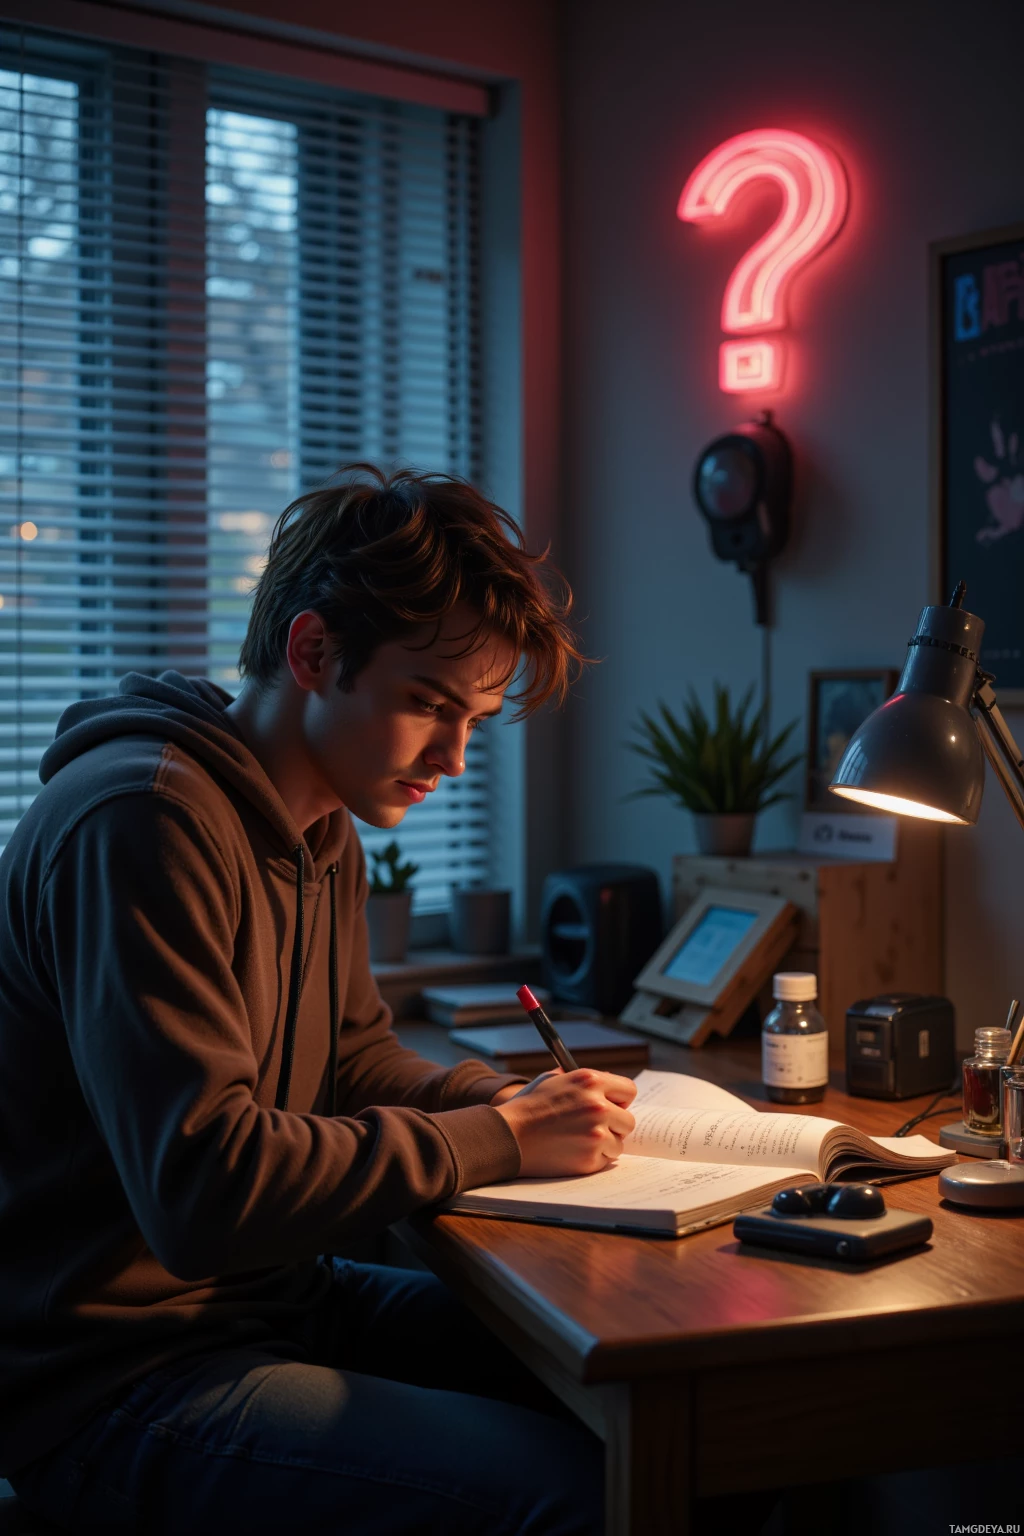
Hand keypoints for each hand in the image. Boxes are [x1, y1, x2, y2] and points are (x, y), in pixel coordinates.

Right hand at [493, 1069, 636, 1177]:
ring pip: (619, 1143)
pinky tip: (572, 1151)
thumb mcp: (553, 1079)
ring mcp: (596, 1133)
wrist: (507, 1135)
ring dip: (604, 1144)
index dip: (619, 1099)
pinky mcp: (590, 1157)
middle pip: (628, 1120)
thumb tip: (604, 1082)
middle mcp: (598, 1106)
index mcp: (590, 1081)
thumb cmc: (528, 1106)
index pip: (629, 1090)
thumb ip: (581, 1080)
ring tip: (578, 1141)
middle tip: (595, 1128)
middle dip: (615, 1125)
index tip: (612, 1106)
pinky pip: (605, 1160)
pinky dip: (593, 1158)